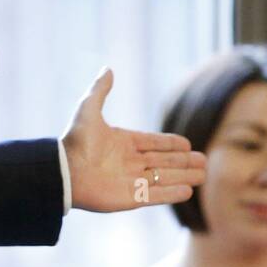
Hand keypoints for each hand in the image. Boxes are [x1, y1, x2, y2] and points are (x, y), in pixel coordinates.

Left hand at [61, 67, 205, 212]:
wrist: (63, 171)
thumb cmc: (75, 141)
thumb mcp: (88, 110)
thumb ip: (100, 90)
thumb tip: (108, 69)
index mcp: (122, 143)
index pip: (153, 143)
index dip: (170, 144)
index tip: (187, 144)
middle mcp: (127, 162)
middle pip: (163, 162)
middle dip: (183, 162)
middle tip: (203, 161)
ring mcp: (129, 180)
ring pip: (163, 178)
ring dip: (183, 176)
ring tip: (202, 175)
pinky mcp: (129, 197)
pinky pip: (155, 195)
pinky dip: (172, 194)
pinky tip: (188, 192)